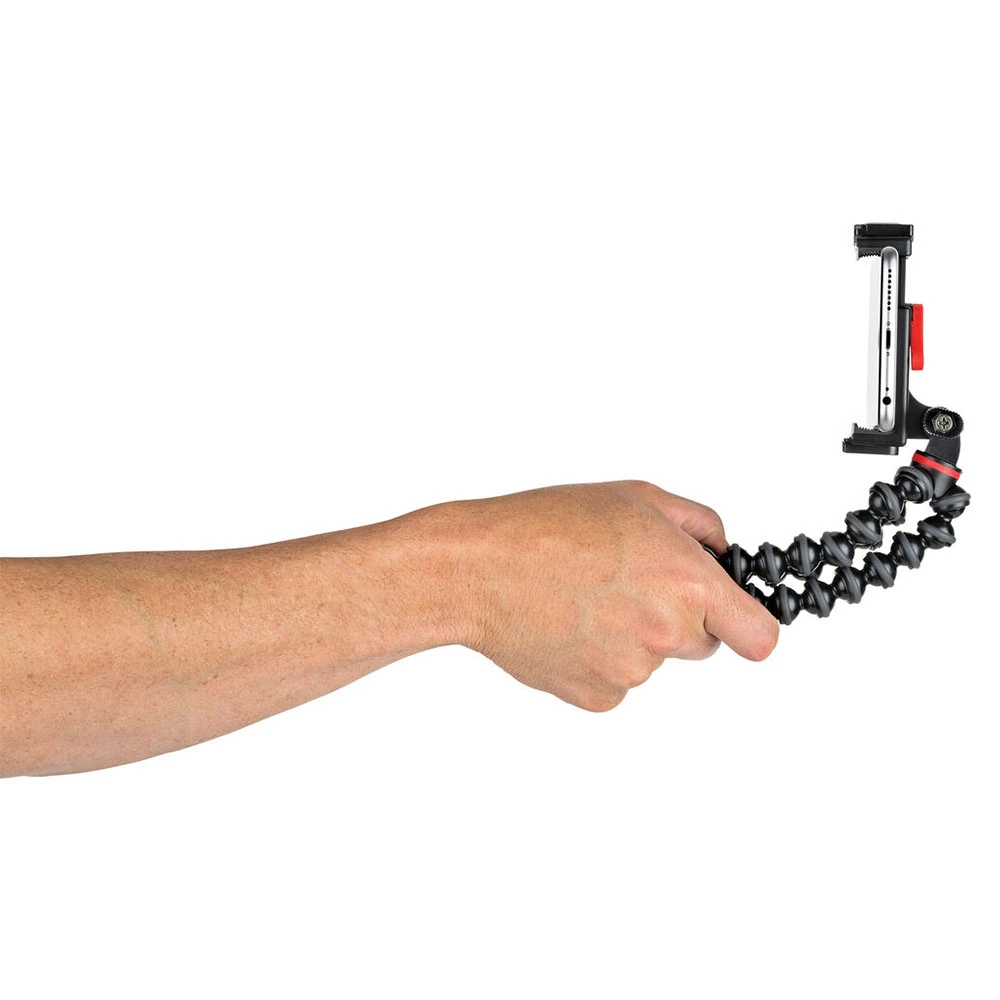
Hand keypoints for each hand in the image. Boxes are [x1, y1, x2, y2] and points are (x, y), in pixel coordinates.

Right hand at [445, 480, 777, 710]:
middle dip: (676, 619)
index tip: (739, 623)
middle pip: (701, 644)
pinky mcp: (595, 697)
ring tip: (581, 599)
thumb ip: (698, 525)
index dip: (749, 626)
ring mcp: (630, 673)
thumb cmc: (545, 526)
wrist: (477, 570)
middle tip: (625, 584)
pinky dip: (596, 660)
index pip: (759, 637)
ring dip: (629, 637)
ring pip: (651, 662)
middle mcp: (665, 634)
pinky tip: (566, 626)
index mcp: (686, 584)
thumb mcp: (635, 497)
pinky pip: (614, 682)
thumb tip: (722, 554)